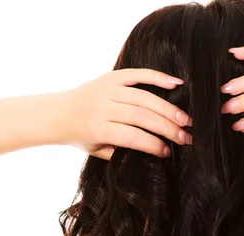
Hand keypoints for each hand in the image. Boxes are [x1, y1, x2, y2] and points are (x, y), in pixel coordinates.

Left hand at [64, 68, 192, 159]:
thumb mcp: (97, 150)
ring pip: (144, 98)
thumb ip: (121, 152)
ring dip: (168, 109)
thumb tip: (154, 151)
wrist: (57, 113)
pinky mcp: (111, 77)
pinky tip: (176, 84)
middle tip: (186, 137)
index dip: (152, 145)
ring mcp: (107, 89)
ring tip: (186, 120)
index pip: (132, 136)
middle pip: (142, 116)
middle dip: (167, 128)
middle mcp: (103, 107)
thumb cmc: (81, 136)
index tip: (168, 152)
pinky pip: (137, 74)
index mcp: (98, 128)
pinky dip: (158, 77)